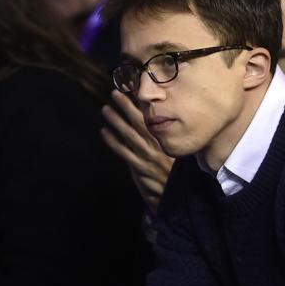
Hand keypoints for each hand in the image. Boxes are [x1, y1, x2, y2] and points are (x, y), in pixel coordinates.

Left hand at [101, 90, 173, 211]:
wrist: (180, 196)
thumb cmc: (179, 174)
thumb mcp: (178, 152)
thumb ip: (168, 139)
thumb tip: (158, 120)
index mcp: (168, 139)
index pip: (155, 116)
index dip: (144, 103)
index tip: (135, 89)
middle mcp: (158, 145)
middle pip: (140, 121)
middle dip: (126, 105)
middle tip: (115, 92)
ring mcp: (148, 157)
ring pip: (129, 134)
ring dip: (116, 120)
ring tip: (105, 109)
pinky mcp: (140, 168)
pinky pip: (123, 152)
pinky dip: (113, 141)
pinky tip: (104, 132)